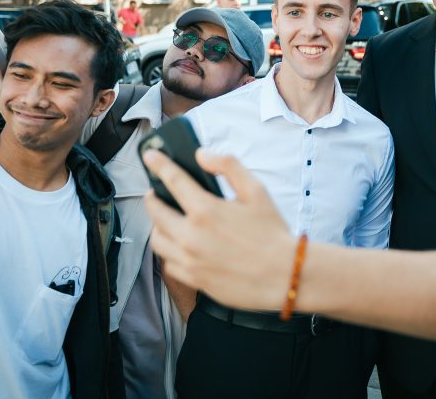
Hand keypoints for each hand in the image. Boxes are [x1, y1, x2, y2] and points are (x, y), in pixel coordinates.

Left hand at [143, 149, 293, 310]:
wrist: (284, 276)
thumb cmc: (272, 233)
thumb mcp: (257, 191)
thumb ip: (228, 166)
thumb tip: (202, 156)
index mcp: (206, 210)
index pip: (173, 180)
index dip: (159, 164)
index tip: (150, 157)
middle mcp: (191, 236)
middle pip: (155, 212)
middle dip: (152, 198)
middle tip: (154, 192)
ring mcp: (190, 259)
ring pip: (157, 240)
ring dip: (157, 226)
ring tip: (165, 219)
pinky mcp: (194, 279)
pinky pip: (168, 264)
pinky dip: (169, 252)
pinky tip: (179, 246)